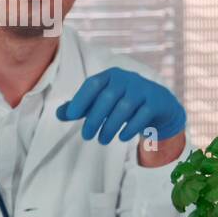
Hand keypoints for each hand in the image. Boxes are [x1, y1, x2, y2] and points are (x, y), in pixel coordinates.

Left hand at [56, 67, 185, 145]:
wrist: (159, 103)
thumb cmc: (124, 102)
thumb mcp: (102, 102)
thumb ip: (82, 107)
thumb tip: (59, 114)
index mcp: (111, 75)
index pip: (93, 84)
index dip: (81, 99)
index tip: (72, 117)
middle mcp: (127, 79)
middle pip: (108, 97)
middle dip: (95, 118)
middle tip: (86, 136)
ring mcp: (143, 90)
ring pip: (125, 107)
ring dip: (111, 126)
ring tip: (102, 140)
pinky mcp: (155, 103)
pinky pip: (143, 115)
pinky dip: (130, 128)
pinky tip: (121, 138)